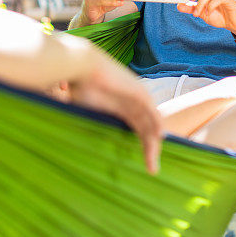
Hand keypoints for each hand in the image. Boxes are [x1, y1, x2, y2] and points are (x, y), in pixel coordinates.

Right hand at [69, 55, 163, 173]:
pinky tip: (159, 138)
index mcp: (123, 109)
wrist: (81, 66)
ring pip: (152, 125)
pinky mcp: (139, 92)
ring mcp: (138, 98)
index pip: (138, 131)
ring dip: (154, 144)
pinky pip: (152, 112)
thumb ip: (88, 126)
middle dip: (150, 152)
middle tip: (152, 171)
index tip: (143, 166)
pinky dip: (157, 124)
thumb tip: (75, 147)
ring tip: (153, 164)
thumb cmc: (79, 86)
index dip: (143, 148)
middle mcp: (133, 104)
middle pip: (147, 132)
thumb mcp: (85, 112)